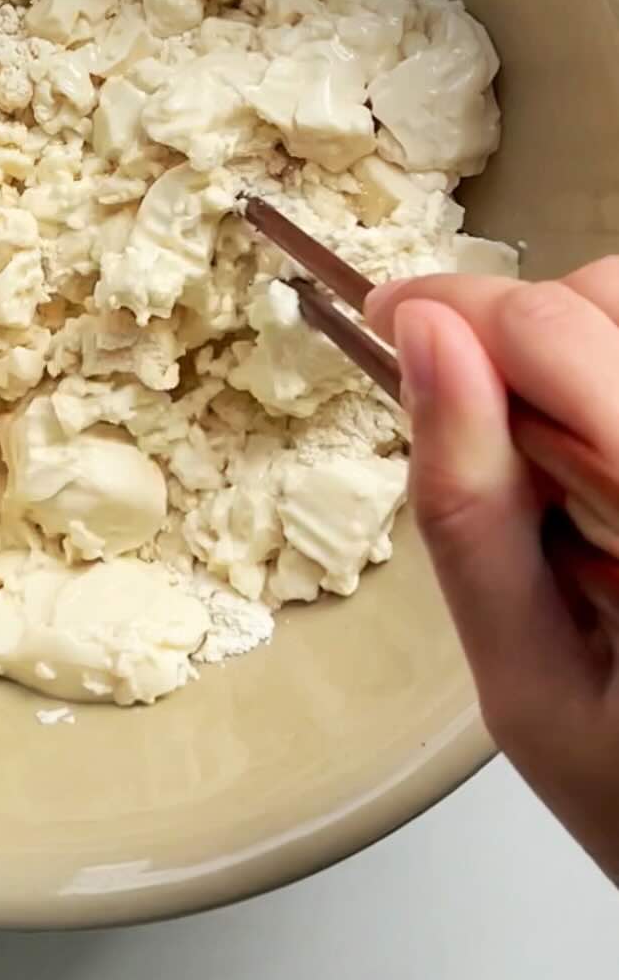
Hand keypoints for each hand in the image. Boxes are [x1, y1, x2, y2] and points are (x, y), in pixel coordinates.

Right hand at [365, 262, 618, 881]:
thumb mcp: (525, 683)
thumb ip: (468, 510)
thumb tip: (420, 337)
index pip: (555, 336)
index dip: (455, 306)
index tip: (382, 318)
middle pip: (604, 295)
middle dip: (513, 331)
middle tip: (465, 419)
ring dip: (563, 348)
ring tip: (541, 461)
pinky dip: (599, 376)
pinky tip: (588, 462)